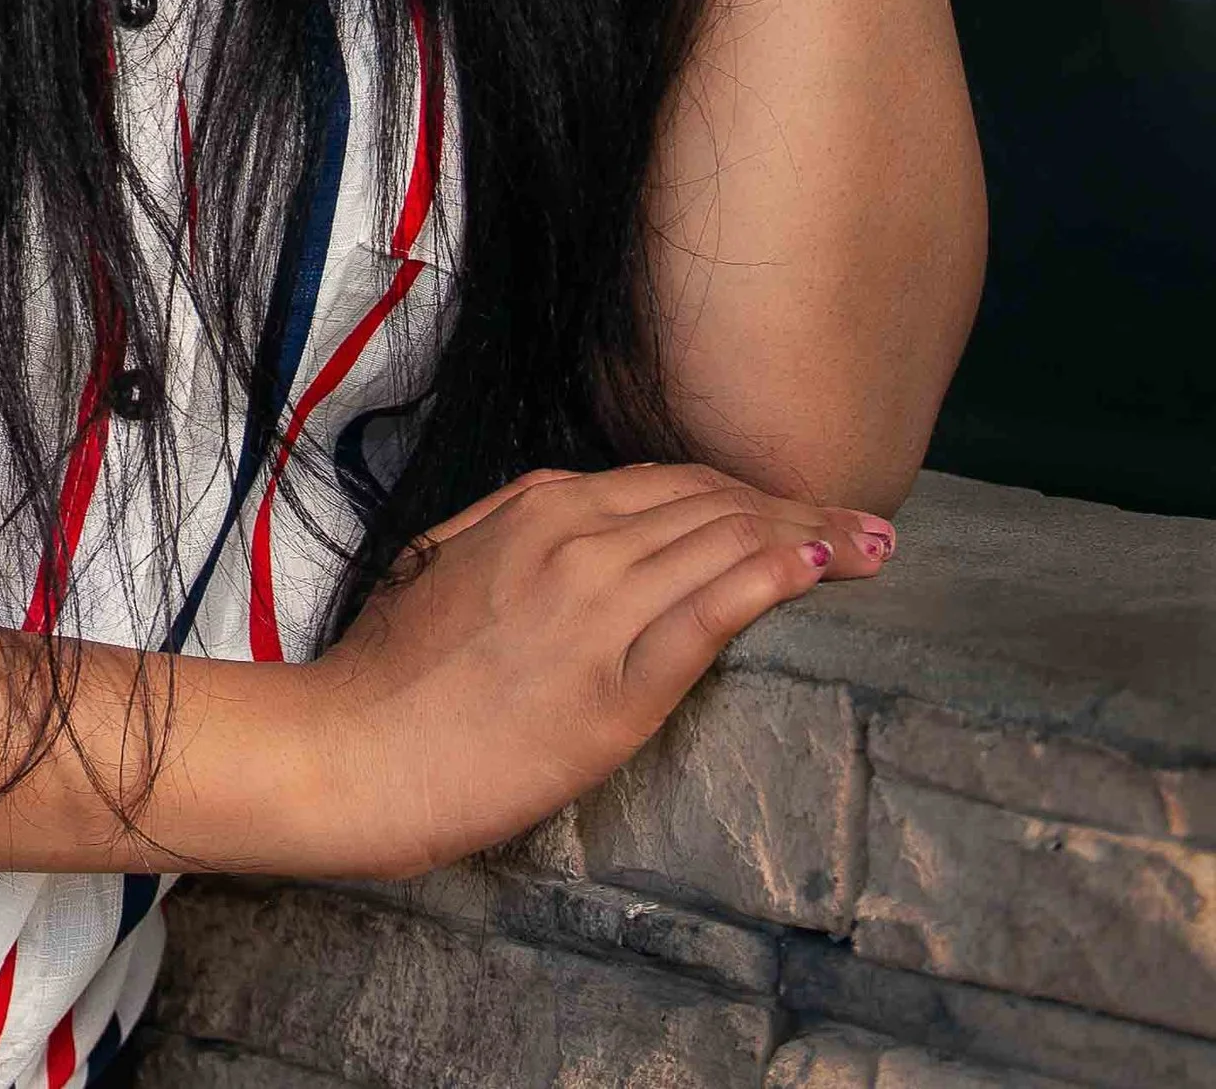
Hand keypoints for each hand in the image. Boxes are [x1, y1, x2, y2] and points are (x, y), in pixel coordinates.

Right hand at [298, 463, 892, 877]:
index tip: (800, 506)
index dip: (747, 491)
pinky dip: (772, 578)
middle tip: (867, 522)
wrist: (357, 746)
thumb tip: (573, 513)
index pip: (671, 482)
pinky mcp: (615, 687)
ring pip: (724, 547)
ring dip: (810, 535)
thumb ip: (516, 529)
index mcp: (536, 509)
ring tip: (872, 544)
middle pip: (713, 506)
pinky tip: (820, 565)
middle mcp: (575, 540)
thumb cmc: (390, 669)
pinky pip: (708, 614)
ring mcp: (597, 609)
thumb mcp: (447, 561)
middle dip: (798, 507)